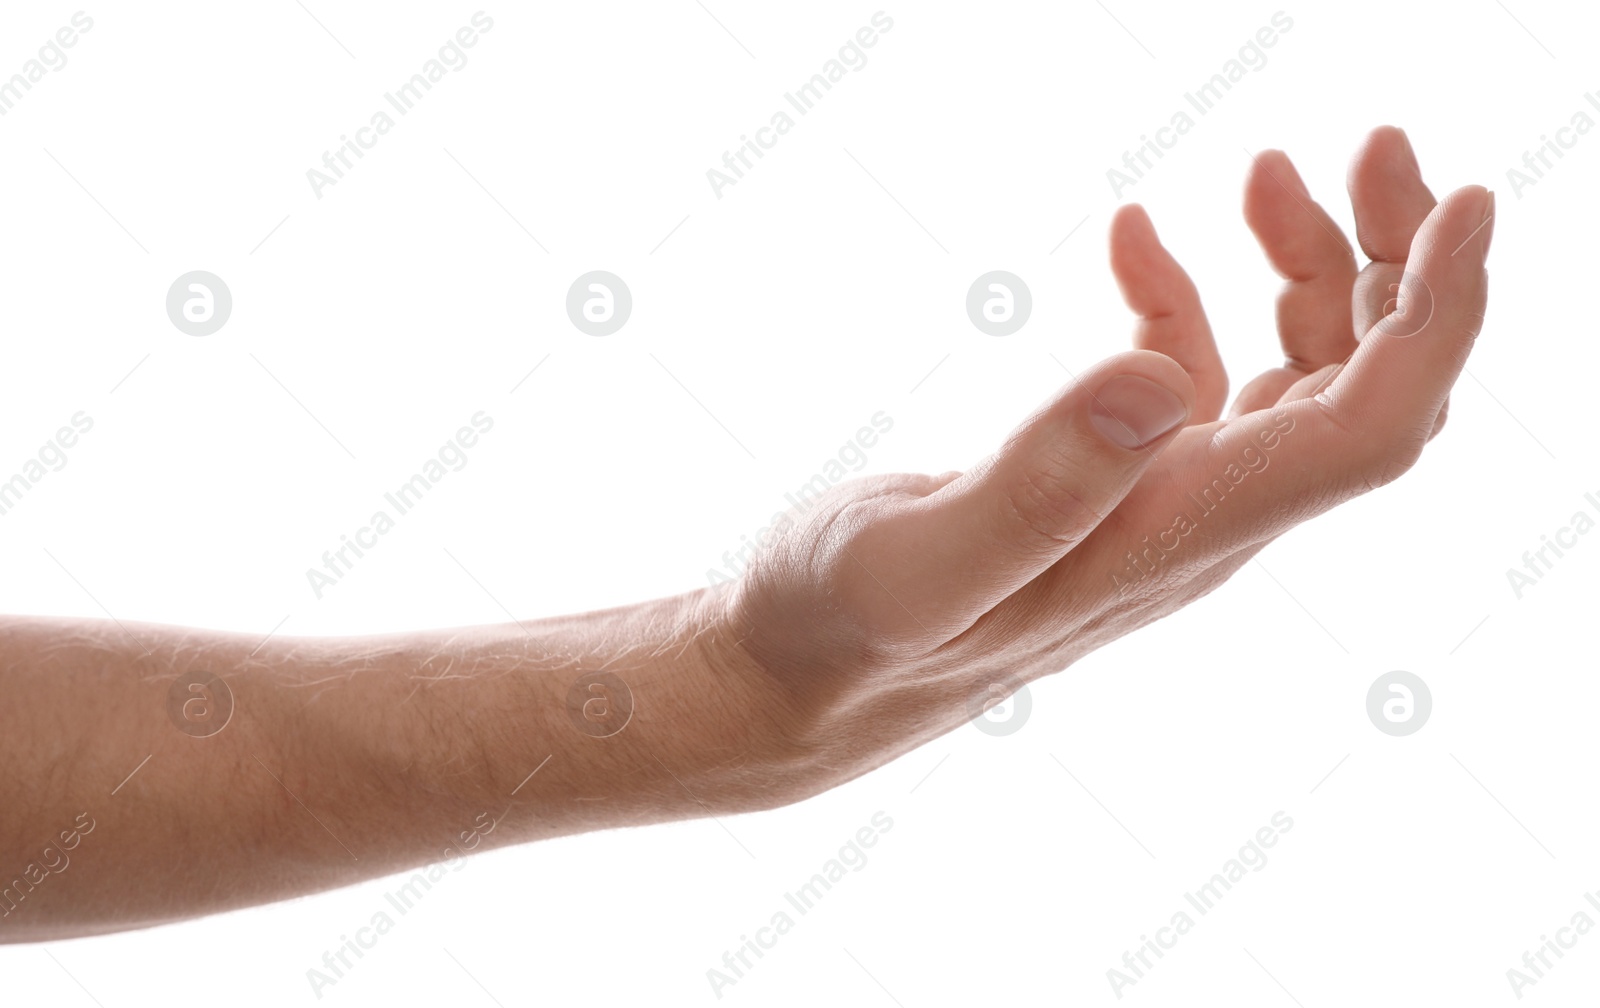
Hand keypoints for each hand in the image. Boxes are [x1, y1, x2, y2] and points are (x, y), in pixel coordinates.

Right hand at [720, 126, 1492, 795]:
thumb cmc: (835, 636)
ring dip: (1314, 274)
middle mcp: (1194, 528)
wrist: (795, 685)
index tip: (1464, 200)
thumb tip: (1162, 380)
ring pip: (1297, 385)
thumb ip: (1034, 487)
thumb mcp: (912, 562)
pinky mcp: (1107, 492)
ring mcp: (1156, 510)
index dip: (1436, 319)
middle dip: (1397, 265)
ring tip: (1272, 171)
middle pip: (1363, 394)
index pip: (1368, 430)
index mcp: (1175, 538)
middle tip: (1373, 146)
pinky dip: (1189, 299)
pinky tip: (1137, 238)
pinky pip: (1198, 385)